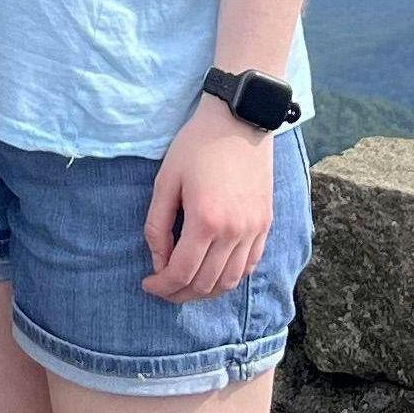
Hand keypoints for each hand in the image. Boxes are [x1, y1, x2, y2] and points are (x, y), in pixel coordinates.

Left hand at [142, 94, 274, 302]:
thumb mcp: (166, 181)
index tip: (147, 284)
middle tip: (163, 287)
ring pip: (230, 281)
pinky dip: (230, 277)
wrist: (240, 119)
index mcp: (205, 221)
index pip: (181, 273)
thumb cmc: (197, 145)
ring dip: (205, 291)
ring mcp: (254, 229)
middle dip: (179, 293)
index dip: (161, 286)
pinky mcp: (265, 223)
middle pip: (205, 284)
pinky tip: (214, 272)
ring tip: (186, 285)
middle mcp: (234, 231)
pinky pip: (250, 265)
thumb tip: (159, 261)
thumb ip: (158, 226)